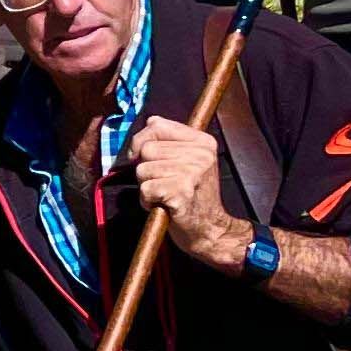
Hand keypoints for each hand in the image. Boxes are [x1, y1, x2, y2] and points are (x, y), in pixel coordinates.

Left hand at [129, 116, 248, 265]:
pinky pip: (146, 189)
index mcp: (203, 142)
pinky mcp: (182, 192)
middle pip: (146, 149)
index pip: (156, 124)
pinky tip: (163, 205)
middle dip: (145, 169)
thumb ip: (171, 140)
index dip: (141, 141)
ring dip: (146, 186)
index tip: (143, 157)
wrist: (210, 229)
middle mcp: (201, 155)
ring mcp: (193, 173)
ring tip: (164, 195)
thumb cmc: (193, 195)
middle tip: (162, 183)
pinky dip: (147, 201)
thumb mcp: (189, 161)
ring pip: (142, 170)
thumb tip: (150, 121)